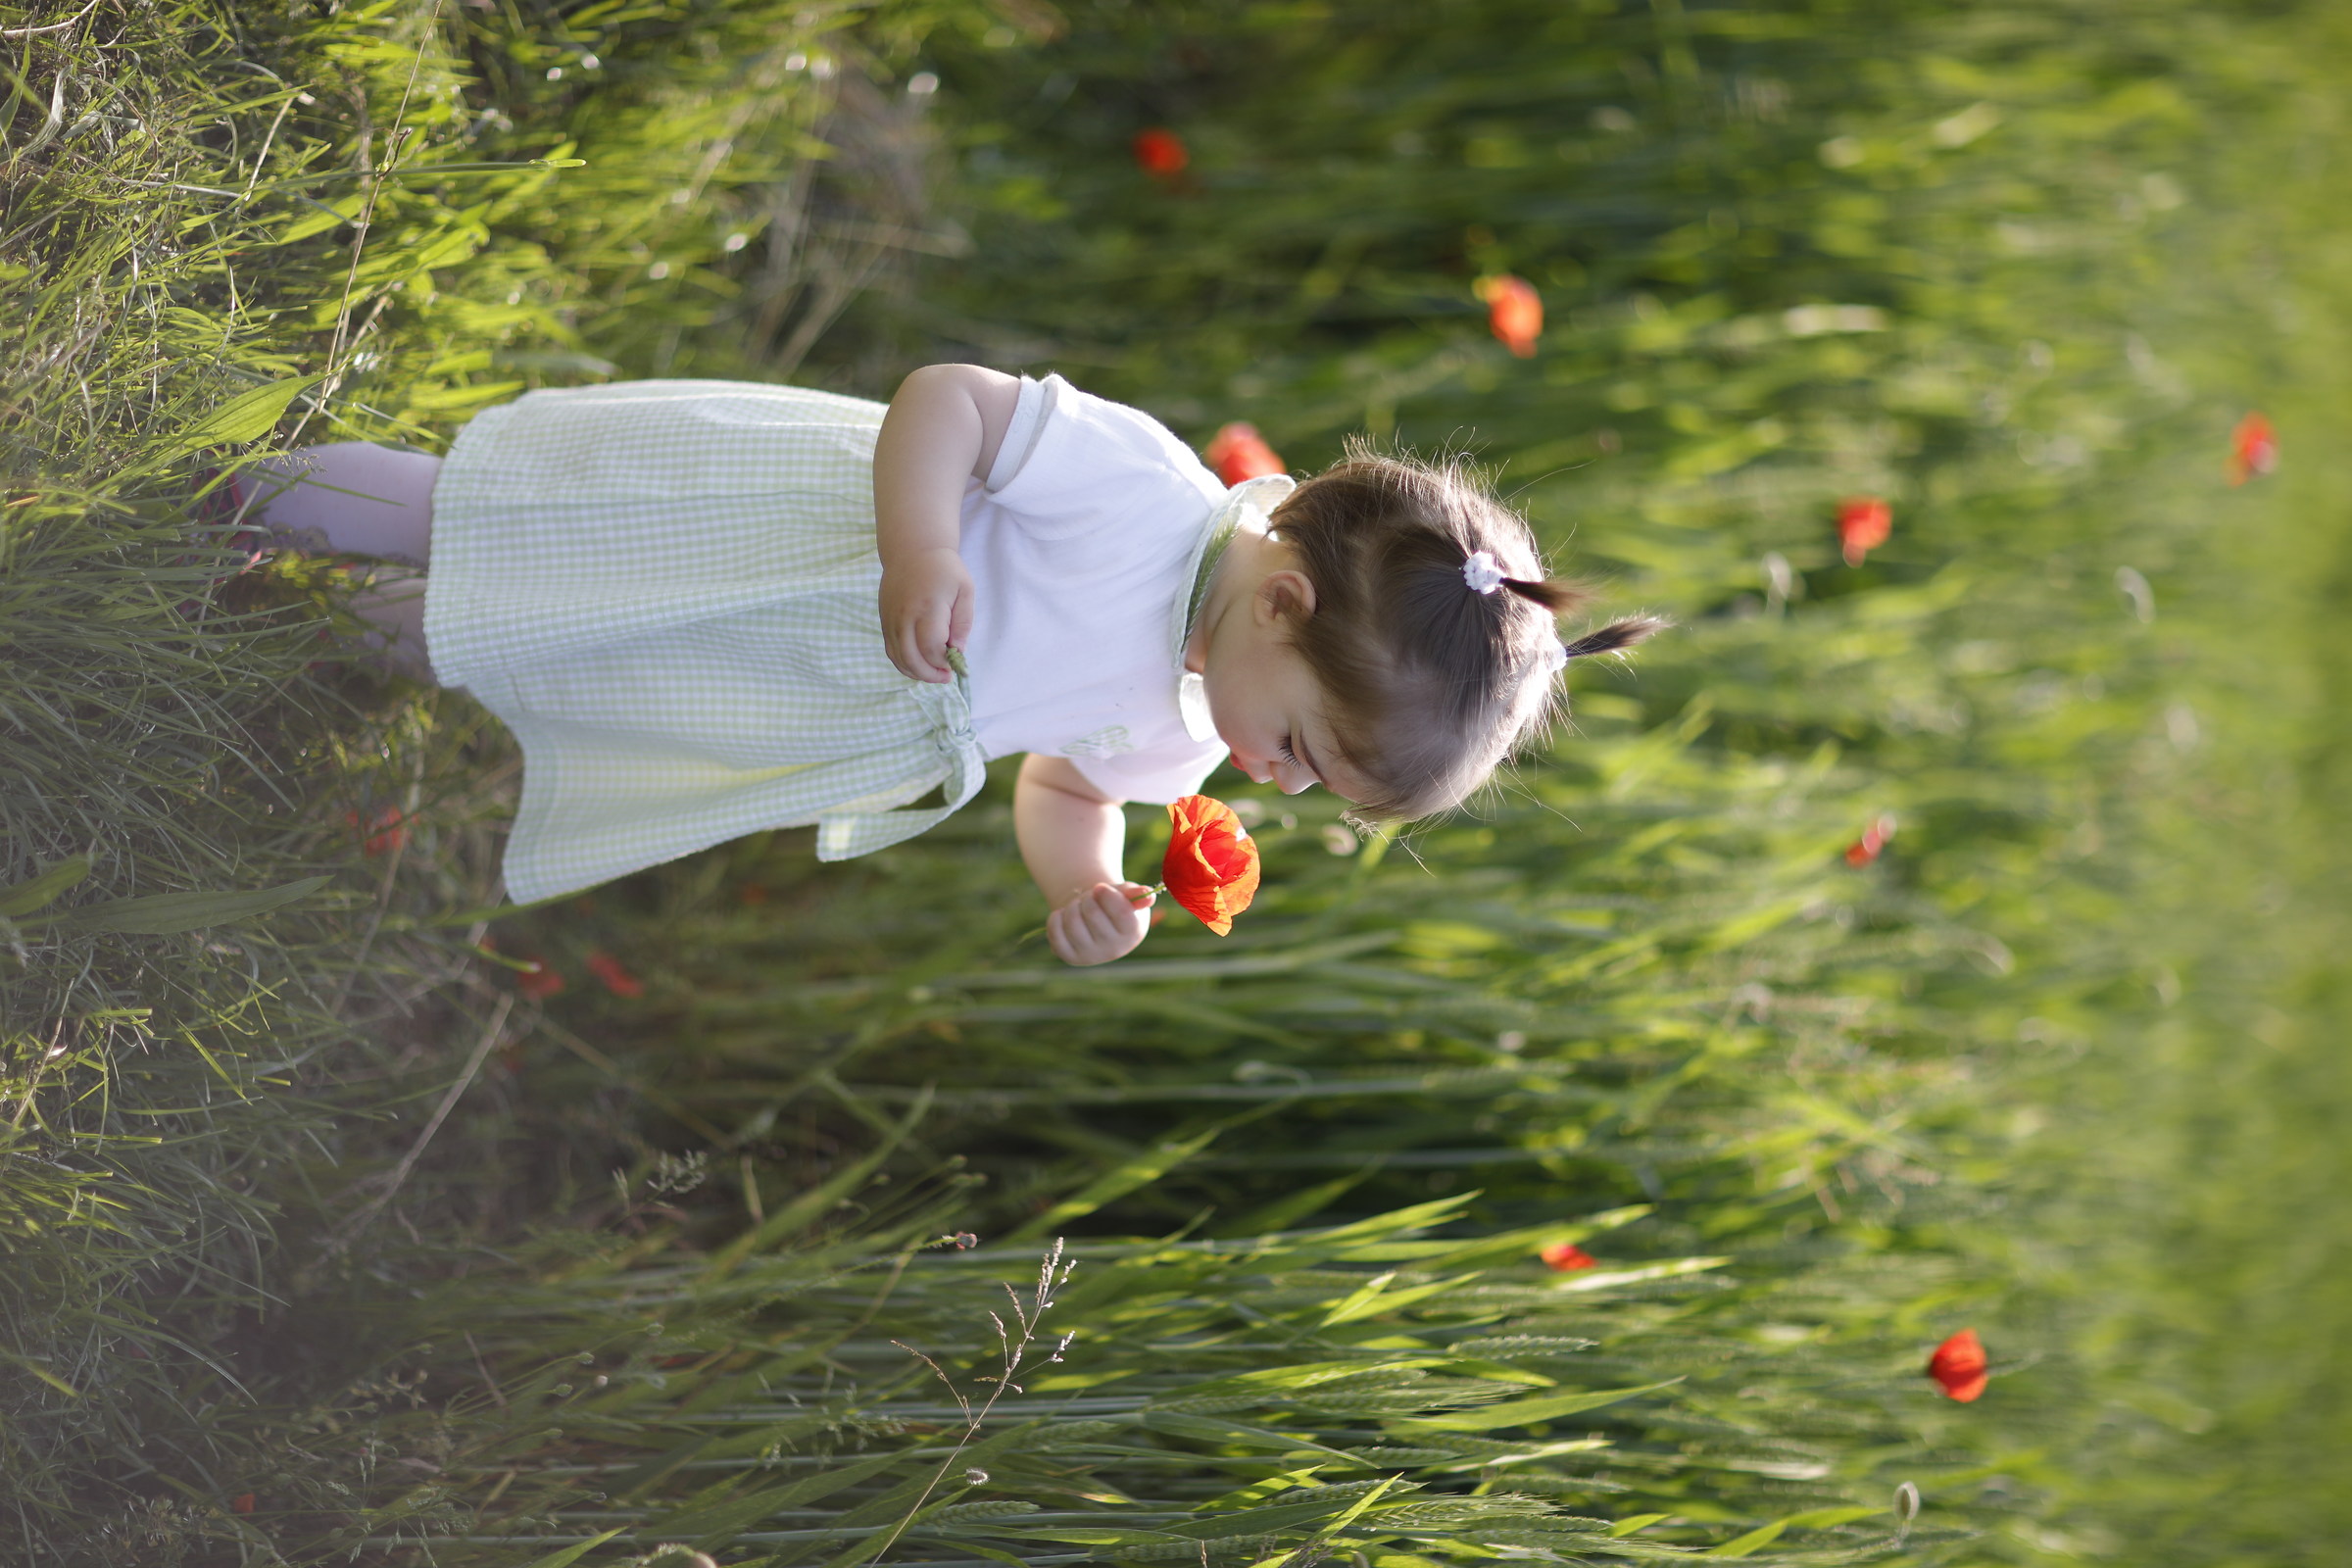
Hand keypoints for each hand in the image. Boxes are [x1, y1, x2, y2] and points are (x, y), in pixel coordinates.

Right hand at [879, 547, 973, 682]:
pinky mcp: (884, 621)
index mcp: (927, 608)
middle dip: (930, 674)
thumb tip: (957, 650)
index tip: (956, 663)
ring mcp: (891, 620)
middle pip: (912, 658)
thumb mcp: (965, 590)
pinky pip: (891, 650)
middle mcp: (904, 616)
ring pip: (899, 658)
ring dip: (916, 673)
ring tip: (933, 674)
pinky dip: (904, 663)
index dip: (944, 662)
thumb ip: (963, 622)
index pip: (932, 648)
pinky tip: (919, 665)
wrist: (911, 550)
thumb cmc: (944, 569)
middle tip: (945, 677)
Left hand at [1047, 881, 1154, 966]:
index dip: (1107, 895)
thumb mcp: (1127, 895)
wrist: (1095, 919)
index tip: (1100, 887)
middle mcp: (1113, 949)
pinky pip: (1054, 932)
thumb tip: (1148, 896)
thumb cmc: (1115, 903)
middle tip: (1090, 898)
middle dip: (1088, 898)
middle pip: (1093, 913)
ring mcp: (1090, 956)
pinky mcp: (1069, 956)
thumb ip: (1137, 894)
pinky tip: (1064, 916)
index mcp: (1132, 933)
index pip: (1121, 913)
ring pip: (1071, 921)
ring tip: (1079, 906)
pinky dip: (1056, 917)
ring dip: (1072, 906)